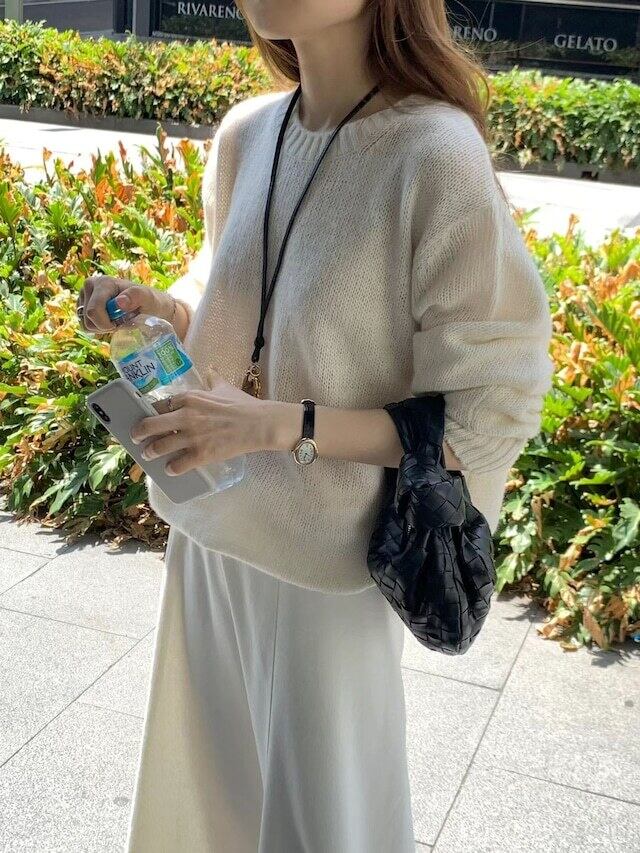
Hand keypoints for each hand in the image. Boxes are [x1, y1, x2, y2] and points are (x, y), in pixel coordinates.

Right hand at [77, 275, 173, 333]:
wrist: (147, 304)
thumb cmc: (149, 301)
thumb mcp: (148, 298)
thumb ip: (136, 296)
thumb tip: (119, 302)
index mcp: (103, 282)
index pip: (93, 311)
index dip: (105, 324)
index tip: (120, 323)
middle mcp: (90, 286)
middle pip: (87, 319)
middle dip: (104, 326)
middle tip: (120, 321)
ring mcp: (84, 296)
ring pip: (85, 324)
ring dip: (101, 327)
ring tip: (115, 320)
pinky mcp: (82, 305)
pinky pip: (84, 325)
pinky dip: (97, 327)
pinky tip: (109, 321)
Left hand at [129, 367, 288, 475]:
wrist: (260, 424)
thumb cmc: (243, 405)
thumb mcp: (224, 387)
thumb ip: (213, 379)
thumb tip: (210, 370)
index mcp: (189, 398)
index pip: (159, 405)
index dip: (150, 413)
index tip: (146, 417)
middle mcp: (186, 416)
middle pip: (151, 425)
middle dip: (139, 432)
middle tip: (136, 437)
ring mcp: (192, 436)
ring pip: (160, 447)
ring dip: (151, 452)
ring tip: (148, 455)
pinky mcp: (201, 454)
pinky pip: (178, 464)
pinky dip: (171, 468)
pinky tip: (170, 469)